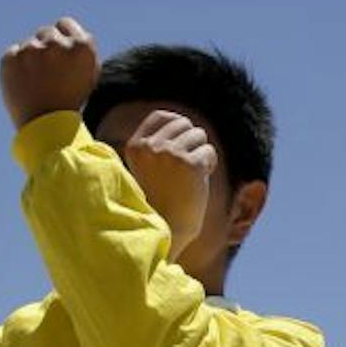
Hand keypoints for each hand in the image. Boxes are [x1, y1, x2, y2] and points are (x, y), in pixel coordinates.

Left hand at [0, 17, 99, 128]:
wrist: (46, 125)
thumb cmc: (70, 100)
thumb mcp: (88, 73)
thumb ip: (79, 48)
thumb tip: (66, 31)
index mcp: (81, 46)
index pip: (65, 24)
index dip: (64, 40)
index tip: (62, 56)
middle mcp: (57, 44)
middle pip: (47, 32)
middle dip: (48, 48)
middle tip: (50, 73)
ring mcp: (31, 50)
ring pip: (30, 44)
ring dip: (33, 57)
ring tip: (38, 82)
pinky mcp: (10, 58)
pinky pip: (14, 54)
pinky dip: (17, 66)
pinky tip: (26, 83)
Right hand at [122, 110, 217, 245]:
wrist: (168, 230)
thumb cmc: (162, 202)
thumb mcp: (151, 168)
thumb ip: (159, 144)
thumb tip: (183, 120)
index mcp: (136, 146)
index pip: (162, 116)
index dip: (179, 127)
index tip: (183, 147)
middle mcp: (150, 147)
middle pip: (185, 124)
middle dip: (192, 142)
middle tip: (188, 168)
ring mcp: (169, 154)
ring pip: (199, 135)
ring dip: (201, 154)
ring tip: (191, 177)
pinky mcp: (189, 164)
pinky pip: (209, 151)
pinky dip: (209, 165)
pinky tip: (199, 181)